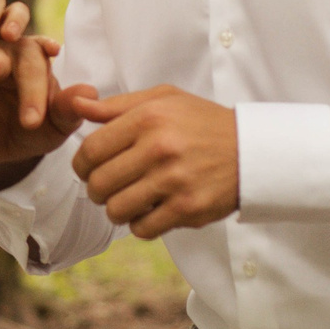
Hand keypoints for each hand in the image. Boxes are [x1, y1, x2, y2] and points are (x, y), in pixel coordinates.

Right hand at [0, 0, 82, 179]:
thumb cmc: (18, 132)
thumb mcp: (46, 130)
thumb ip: (67, 112)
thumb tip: (90, 92)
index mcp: (33, 60)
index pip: (36, 59)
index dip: (34, 87)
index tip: (31, 120)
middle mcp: (6, 44)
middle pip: (10, 36)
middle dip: (5, 56)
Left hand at [68, 86, 238, 239]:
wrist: (252, 150)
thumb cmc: (202, 123)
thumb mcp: (163, 100)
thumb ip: (117, 105)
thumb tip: (77, 105)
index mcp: (148, 118)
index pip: (90, 150)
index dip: (81, 165)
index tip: (88, 169)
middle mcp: (159, 148)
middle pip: (99, 183)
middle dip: (96, 190)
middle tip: (107, 188)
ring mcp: (174, 181)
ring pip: (116, 210)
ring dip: (116, 210)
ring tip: (128, 200)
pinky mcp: (188, 208)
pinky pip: (143, 229)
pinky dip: (140, 224)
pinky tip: (150, 211)